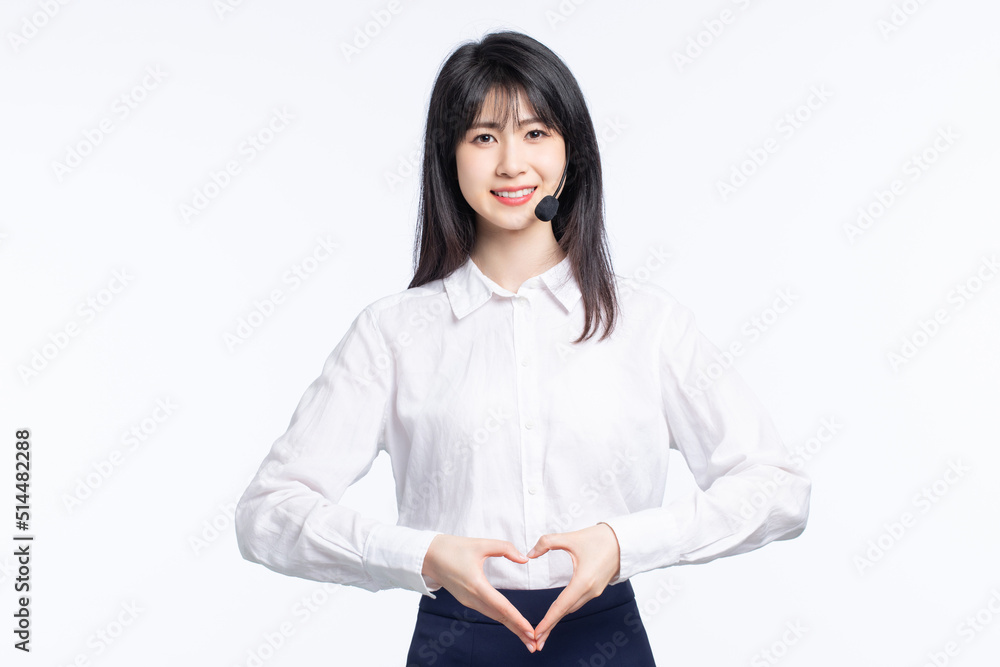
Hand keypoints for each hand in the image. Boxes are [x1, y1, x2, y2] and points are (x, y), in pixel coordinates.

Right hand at [421, 534, 538, 652]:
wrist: (428, 556)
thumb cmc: (452, 548)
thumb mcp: (480, 544)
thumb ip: (504, 548)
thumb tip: (524, 559)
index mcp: (476, 586)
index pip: (502, 607)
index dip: (517, 619)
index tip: (530, 631)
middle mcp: (472, 598)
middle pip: (500, 617)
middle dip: (518, 631)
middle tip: (535, 644)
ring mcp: (468, 601)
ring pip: (494, 616)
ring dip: (511, 626)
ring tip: (527, 637)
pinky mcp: (466, 600)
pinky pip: (487, 611)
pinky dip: (502, 618)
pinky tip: (511, 622)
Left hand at [525, 522, 620, 650]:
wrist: (625, 541)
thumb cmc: (600, 539)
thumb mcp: (571, 537)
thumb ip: (547, 543)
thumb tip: (529, 554)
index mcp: (583, 581)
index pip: (561, 606)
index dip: (547, 622)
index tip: (537, 634)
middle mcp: (590, 591)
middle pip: (565, 612)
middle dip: (550, 625)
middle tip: (535, 639)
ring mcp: (595, 591)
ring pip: (572, 608)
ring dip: (558, 618)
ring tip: (544, 628)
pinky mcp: (597, 589)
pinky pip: (578, 602)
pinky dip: (566, 609)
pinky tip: (558, 611)